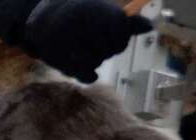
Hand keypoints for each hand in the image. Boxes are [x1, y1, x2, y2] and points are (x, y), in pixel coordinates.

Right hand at [24, 0, 152, 82]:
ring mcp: (66, 41)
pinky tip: (83, 68)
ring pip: (95, 61)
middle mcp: (79, 24)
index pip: (120, 31)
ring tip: (84, 51)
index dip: (120, 39)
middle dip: (106, 49)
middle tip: (95, 43)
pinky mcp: (56, 57)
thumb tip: (150, 27)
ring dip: (94, 60)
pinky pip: (82, 73)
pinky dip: (87, 74)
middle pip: (108, 49)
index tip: (112, 37)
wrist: (44, 19)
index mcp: (94, 10)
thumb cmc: (81, 16)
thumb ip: (125, 22)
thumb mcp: (102, 13)